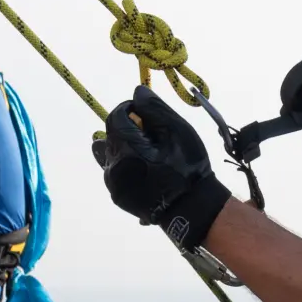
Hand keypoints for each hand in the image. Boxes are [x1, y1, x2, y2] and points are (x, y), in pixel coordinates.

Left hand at [92, 85, 229, 248]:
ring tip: (149, 155)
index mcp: (126, 147)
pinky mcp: (116, 196)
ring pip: (110, 153)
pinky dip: (126, 165)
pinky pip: (114, 171)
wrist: (191, 209)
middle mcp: (112, 166)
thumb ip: (155, 109)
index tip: (150, 118)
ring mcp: (112, 184)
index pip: (115, 115)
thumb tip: (136, 92)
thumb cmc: (188, 168)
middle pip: (111, 134)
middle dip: (129, 130)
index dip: (131, 110)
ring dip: (125, 148)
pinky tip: (146, 171)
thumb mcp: (177, 132)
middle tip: (155, 139)